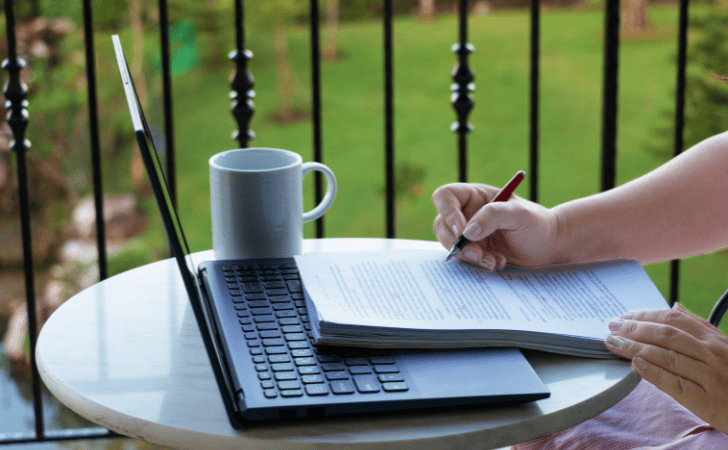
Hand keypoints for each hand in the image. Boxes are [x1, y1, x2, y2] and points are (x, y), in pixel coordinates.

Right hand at [432, 182, 558, 268]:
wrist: (548, 246)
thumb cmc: (537, 223)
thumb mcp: (519, 214)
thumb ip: (493, 216)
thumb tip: (467, 232)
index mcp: (475, 196)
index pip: (445, 196)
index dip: (447, 212)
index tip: (462, 231)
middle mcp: (467, 212)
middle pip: (442, 224)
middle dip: (456, 243)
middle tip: (477, 254)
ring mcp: (469, 233)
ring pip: (451, 244)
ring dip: (469, 256)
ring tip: (493, 260)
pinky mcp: (474, 250)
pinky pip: (464, 258)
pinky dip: (478, 263)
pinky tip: (497, 262)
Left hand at [606, 303, 727, 433]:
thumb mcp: (724, 347)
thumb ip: (699, 327)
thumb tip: (675, 306)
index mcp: (714, 340)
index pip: (674, 320)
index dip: (646, 316)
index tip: (624, 316)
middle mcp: (712, 354)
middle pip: (667, 336)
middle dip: (635, 329)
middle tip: (612, 327)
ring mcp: (710, 377)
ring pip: (668, 357)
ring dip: (636, 348)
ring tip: (614, 343)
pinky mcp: (707, 401)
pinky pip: (677, 384)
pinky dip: (654, 373)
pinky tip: (636, 366)